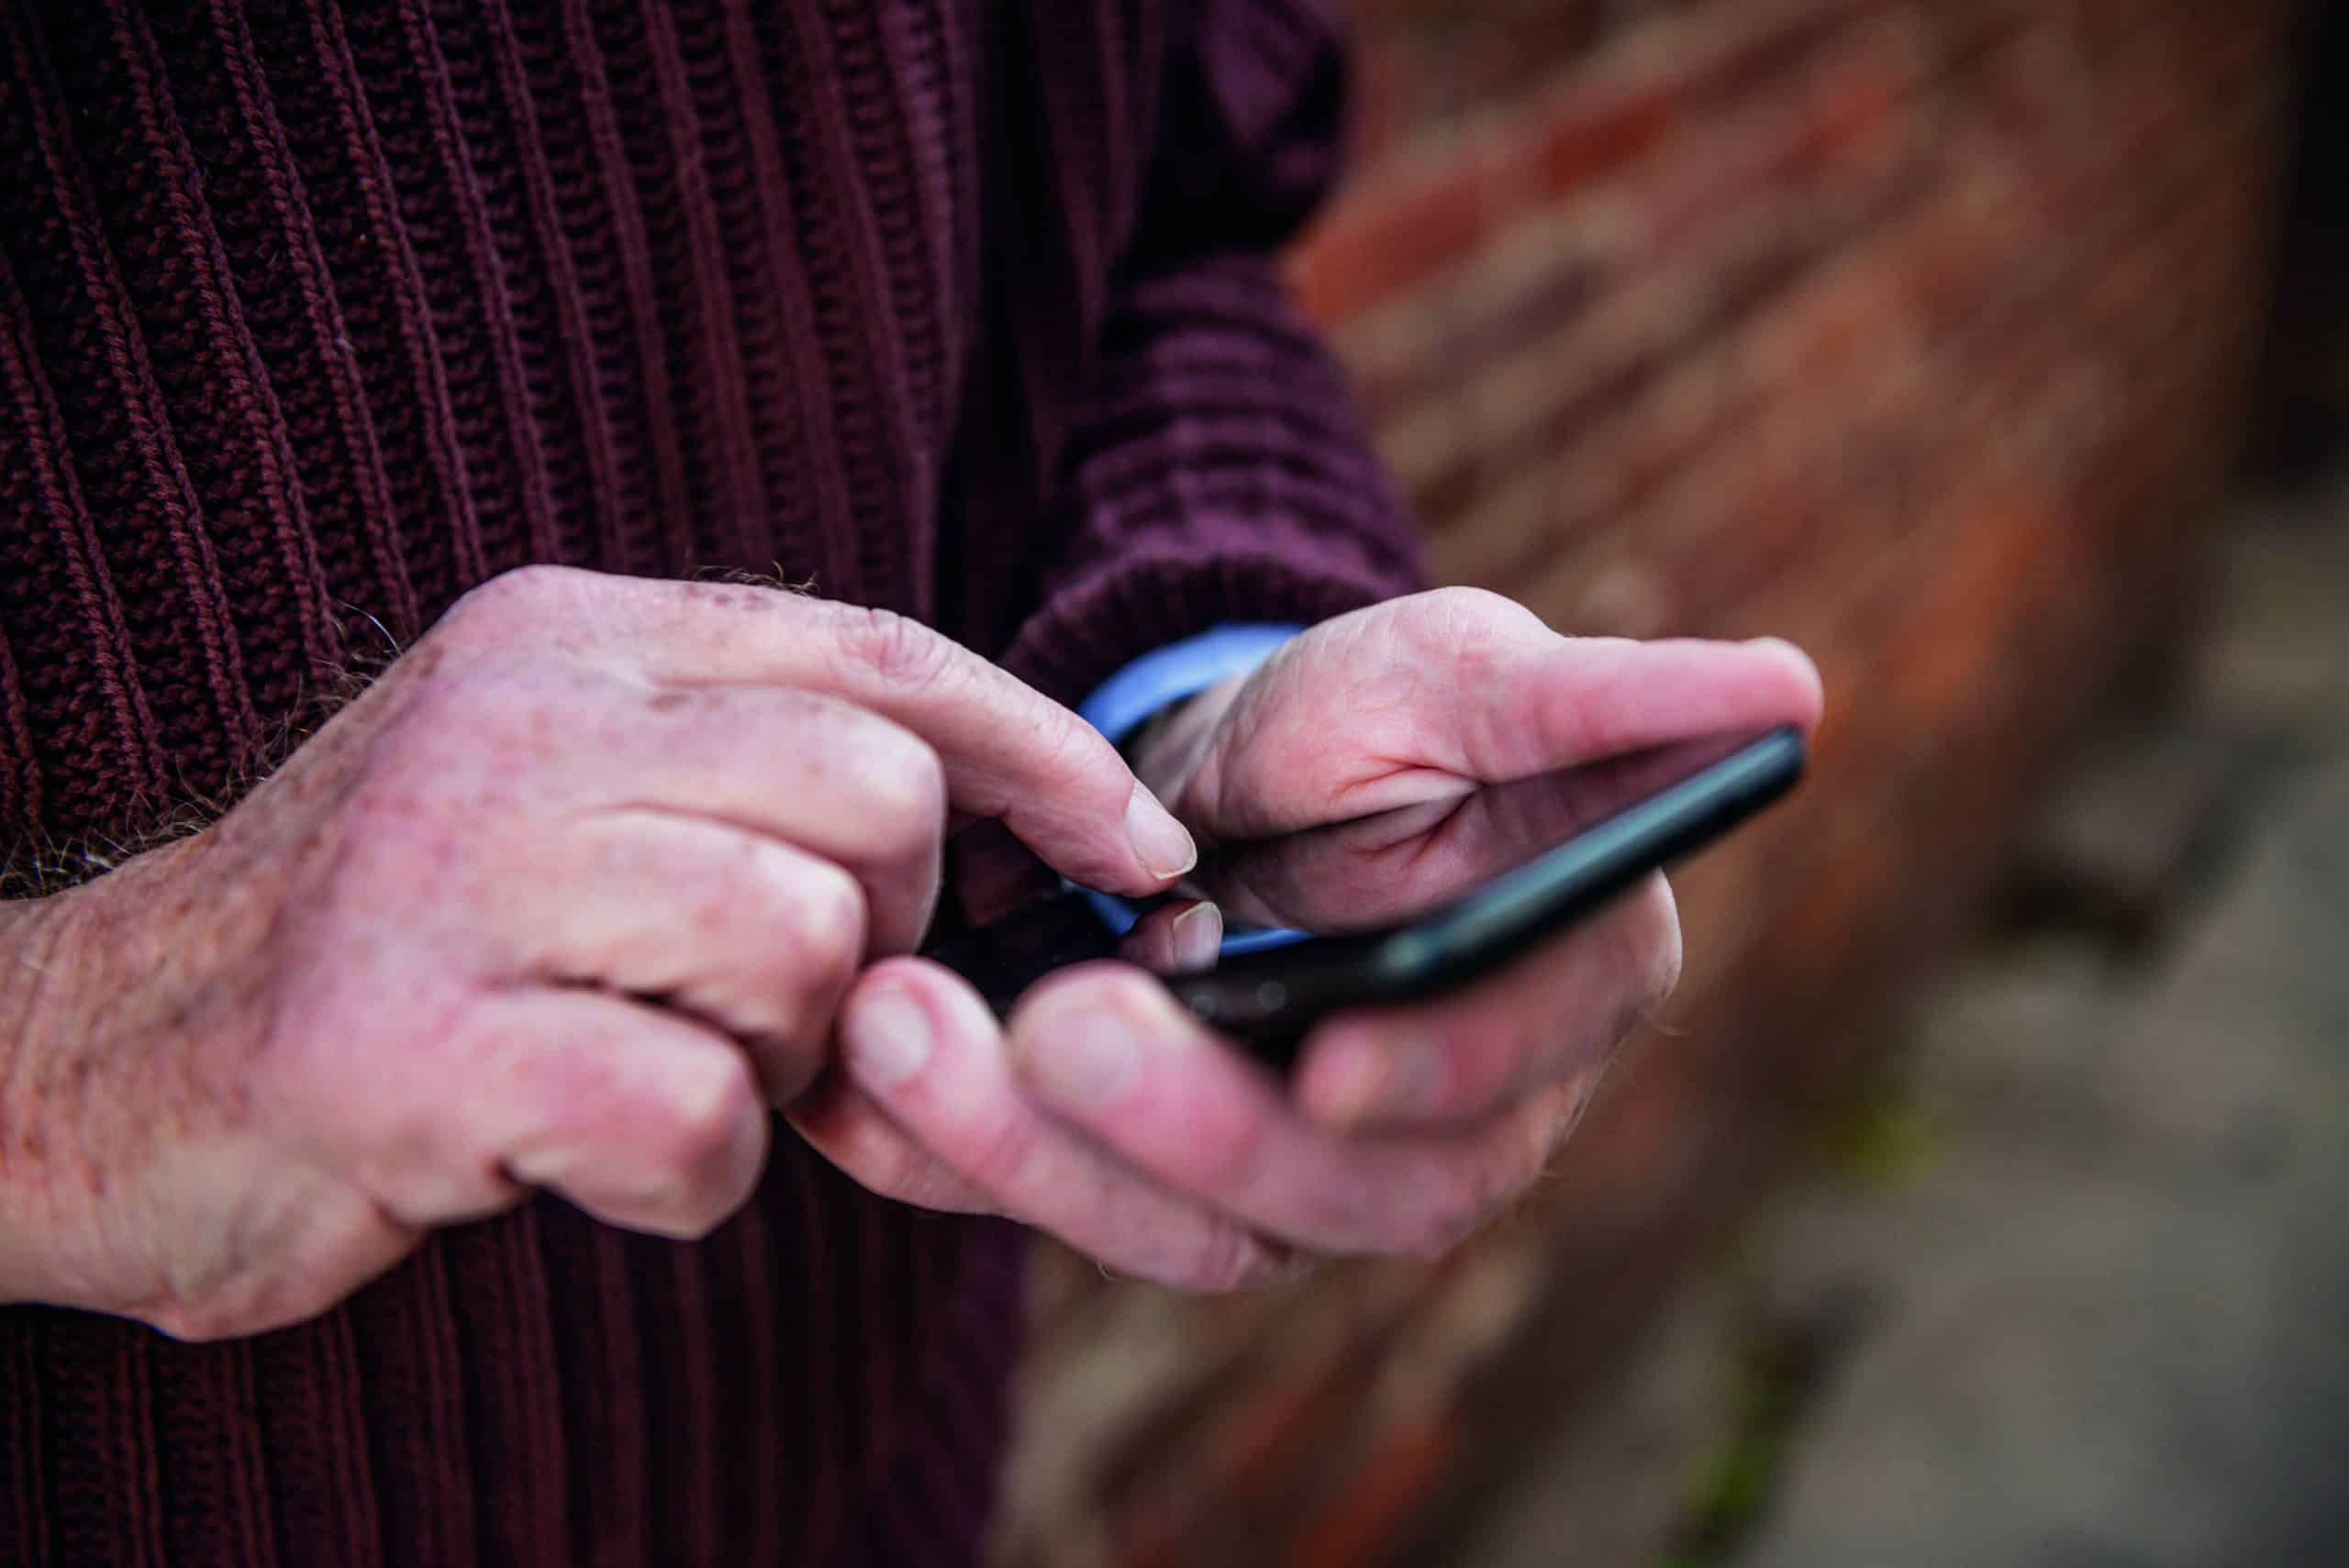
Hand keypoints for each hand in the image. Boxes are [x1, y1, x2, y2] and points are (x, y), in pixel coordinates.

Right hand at [0, 567, 1195, 1337]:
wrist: (106, 1062)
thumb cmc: (402, 945)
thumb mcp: (568, 798)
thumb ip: (752, 779)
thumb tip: (1018, 827)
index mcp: (571, 635)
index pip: (882, 656)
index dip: (1045, 756)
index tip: (1141, 850)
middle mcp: (518, 718)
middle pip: (873, 799)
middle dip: (882, 932)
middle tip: (775, 1007)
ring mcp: (455, 870)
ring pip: (804, 947)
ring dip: (772, 1058)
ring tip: (647, 1065)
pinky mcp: (408, 1042)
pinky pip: (694, 1110)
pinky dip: (683, 1172)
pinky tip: (580, 1151)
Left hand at [800, 589, 1820, 1287]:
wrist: (1238, 770)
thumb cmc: (1387, 718)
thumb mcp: (1479, 674)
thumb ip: (1608, 700)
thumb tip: (1792, 686)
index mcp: (1552, 1001)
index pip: (1510, 1076)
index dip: (1433, 1077)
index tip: (1331, 1051)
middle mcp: (1440, 1121)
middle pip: (1339, 1190)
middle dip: (1192, 1124)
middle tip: (1061, 1024)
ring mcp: (1294, 1168)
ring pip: (1188, 1226)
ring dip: (1039, 1150)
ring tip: (907, 1028)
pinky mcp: (1160, 1177)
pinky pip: (1067, 1201)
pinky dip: (960, 1154)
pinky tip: (866, 1081)